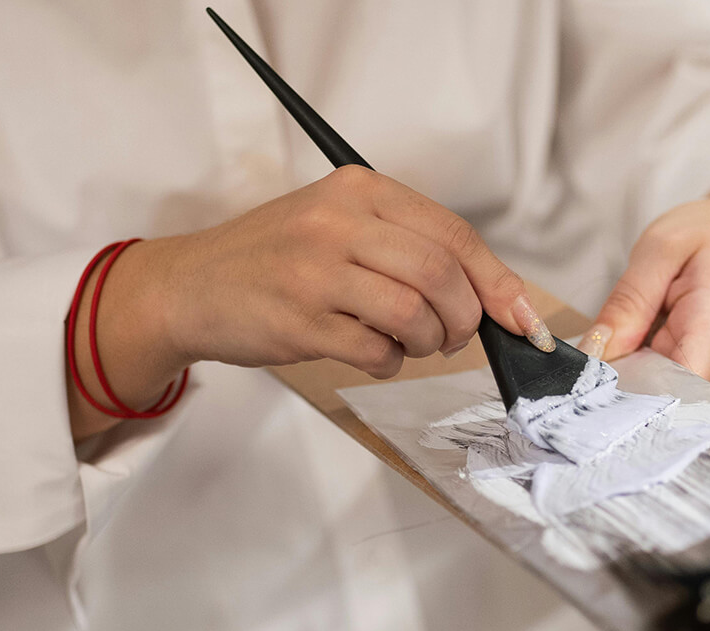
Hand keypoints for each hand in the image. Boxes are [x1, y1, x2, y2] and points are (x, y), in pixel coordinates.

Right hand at [72, 166, 548, 435]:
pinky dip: (389, 361)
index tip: (521, 319)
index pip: (452, 233)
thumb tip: (491, 294)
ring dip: (429, 342)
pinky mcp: (298, 320)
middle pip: (441, 273)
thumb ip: (406, 244)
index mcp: (357, 189)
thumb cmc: (274, 259)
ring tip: (412, 343)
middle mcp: (338, 222)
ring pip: (414, 312)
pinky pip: (376, 350)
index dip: (497, 281)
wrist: (188, 286)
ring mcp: (315, 271)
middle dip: (465, 317)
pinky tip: (372, 352)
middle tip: (454, 336)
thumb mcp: (336, 223)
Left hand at [583, 190, 709, 380]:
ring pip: (653, 380)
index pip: (675, 393)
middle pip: (655, 390)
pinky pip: (660, 369)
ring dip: (628, 359)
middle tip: (595, 341)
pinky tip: (639, 330)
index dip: (628, 395)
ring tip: (625, 325)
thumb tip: (597, 350)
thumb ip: (629, 300)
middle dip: (617, 372)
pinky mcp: (701, 362)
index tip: (594, 380)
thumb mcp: (663, 247)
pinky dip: (641, 352)